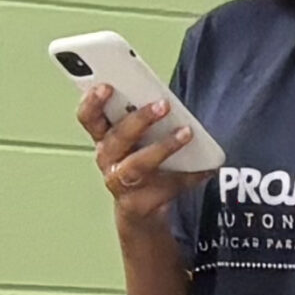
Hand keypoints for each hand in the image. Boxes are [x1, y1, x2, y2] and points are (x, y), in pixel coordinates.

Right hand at [80, 84, 210, 233]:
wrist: (140, 209)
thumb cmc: (138, 162)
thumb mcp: (137, 137)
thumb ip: (141, 118)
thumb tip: (164, 99)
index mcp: (103, 137)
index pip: (89, 117)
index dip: (92, 102)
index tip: (106, 86)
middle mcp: (107, 159)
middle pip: (116, 137)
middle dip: (139, 119)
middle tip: (163, 105)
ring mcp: (120, 182)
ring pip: (138, 164)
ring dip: (164, 146)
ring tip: (186, 133)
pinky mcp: (139, 202)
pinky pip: (167, 186)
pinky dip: (189, 175)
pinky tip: (205, 167)